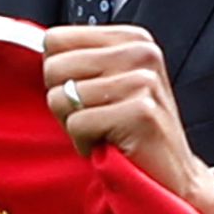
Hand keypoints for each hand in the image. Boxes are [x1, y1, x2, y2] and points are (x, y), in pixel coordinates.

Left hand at [42, 24, 213, 213]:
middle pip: (54, 67)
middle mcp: (141, 52)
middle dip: (65, 102)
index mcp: (132, 38)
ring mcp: (143, 81)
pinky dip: (85, 143)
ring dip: (75, 126)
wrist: (171, 174)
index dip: (61, 75)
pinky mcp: (140, 112)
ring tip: (105, 132)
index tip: (89, 95)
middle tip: (97, 118)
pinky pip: (77, 124)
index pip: (55, 39)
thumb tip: (42, 52)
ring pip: (62, 98)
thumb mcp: (108, 83)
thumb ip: (80, 61)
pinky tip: (111, 145)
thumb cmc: (131, 131)